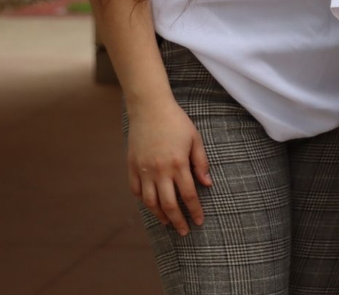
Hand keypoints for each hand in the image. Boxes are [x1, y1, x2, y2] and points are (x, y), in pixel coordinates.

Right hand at [126, 98, 211, 235]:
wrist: (149, 108)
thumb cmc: (176, 122)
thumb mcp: (195, 139)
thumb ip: (201, 162)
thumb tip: (207, 184)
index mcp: (178, 164)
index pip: (188, 195)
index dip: (194, 211)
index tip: (199, 221)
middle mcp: (160, 170)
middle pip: (169, 204)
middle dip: (178, 220)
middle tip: (184, 231)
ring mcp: (143, 169)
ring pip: (150, 201)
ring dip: (160, 215)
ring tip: (168, 222)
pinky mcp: (131, 166)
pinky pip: (136, 190)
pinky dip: (144, 201)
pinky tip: (152, 205)